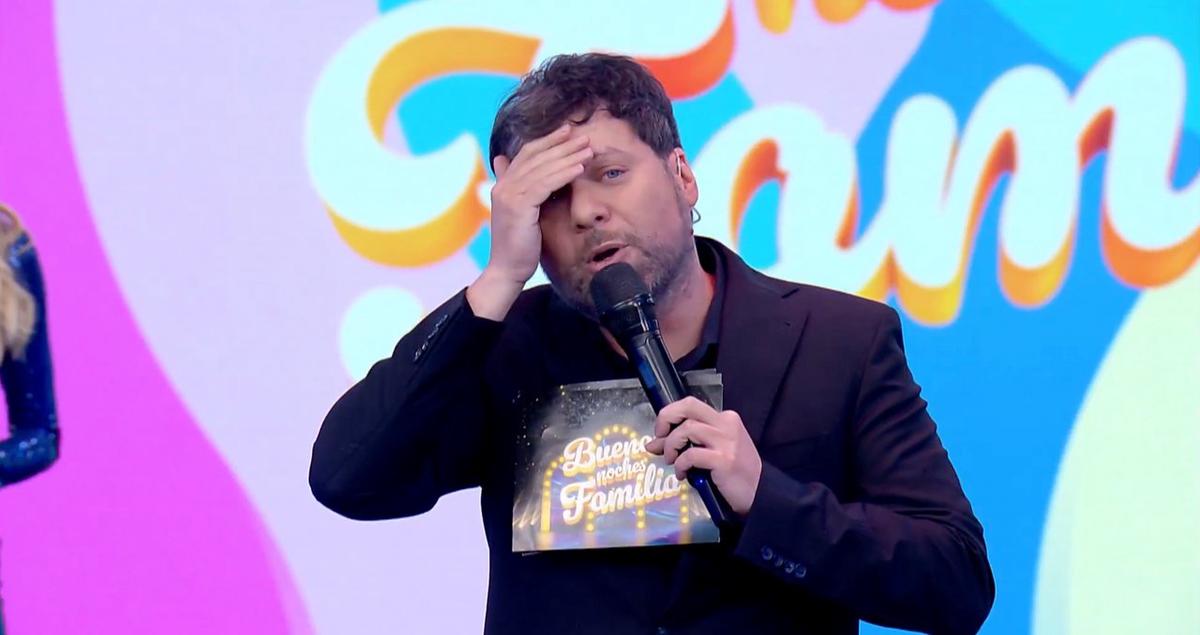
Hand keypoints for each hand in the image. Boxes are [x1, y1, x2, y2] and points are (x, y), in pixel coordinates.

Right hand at [467, 125, 591, 319]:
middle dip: (561, 144)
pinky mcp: (518, 206)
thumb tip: (538, 184)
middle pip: (535, 156)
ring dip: (567, 156)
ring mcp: (508, 195)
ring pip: (542, 167)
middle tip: (584, 136)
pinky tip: (579, 169)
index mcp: (504, 185)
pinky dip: (563, 174)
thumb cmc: (520, 246)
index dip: (547, 141)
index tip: (568, 132)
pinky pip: (545, 183)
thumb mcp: (525, 214)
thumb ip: (528, 193)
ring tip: (588, 150)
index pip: (526, 154)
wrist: (508, 270)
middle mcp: (503, 186)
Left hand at [645, 396, 762, 515]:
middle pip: (688, 406)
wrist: (760, 493)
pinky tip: (683, 474)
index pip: (690, 406)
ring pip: (687, 429)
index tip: (660, 433)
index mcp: (725, 418)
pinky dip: (681, 464)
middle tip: (659, 437)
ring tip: (672, 461)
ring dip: (672, 445)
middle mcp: (726, 424)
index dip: (669, 416)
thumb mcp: (711, 451)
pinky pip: (691, 454)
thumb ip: (686, 443)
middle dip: (666, 418)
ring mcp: (726, 441)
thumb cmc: (735, 472)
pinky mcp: (724, 459)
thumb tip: (652, 444)